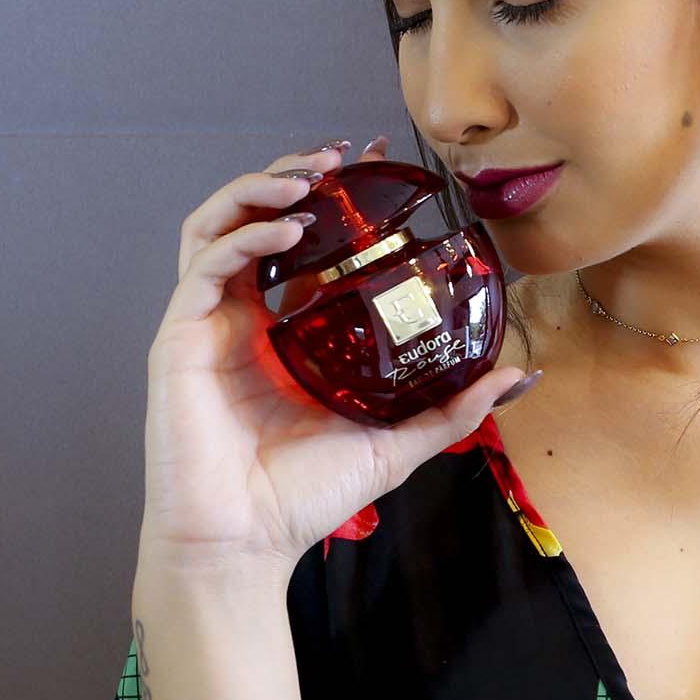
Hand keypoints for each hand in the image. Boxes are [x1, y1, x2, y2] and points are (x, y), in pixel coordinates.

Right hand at [139, 131, 529, 578]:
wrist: (245, 544)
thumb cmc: (305, 497)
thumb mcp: (397, 442)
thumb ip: (453, 407)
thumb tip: (520, 374)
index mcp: (285, 335)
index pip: (302, 245)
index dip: (329, 198)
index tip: (369, 164)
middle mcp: (243, 320)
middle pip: (253, 219)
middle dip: (290, 175)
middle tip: (337, 156)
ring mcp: (206, 326)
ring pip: (215, 227)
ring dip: (257, 190)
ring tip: (307, 177)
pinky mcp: (178, 339)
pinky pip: (203, 267)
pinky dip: (244, 237)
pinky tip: (287, 231)